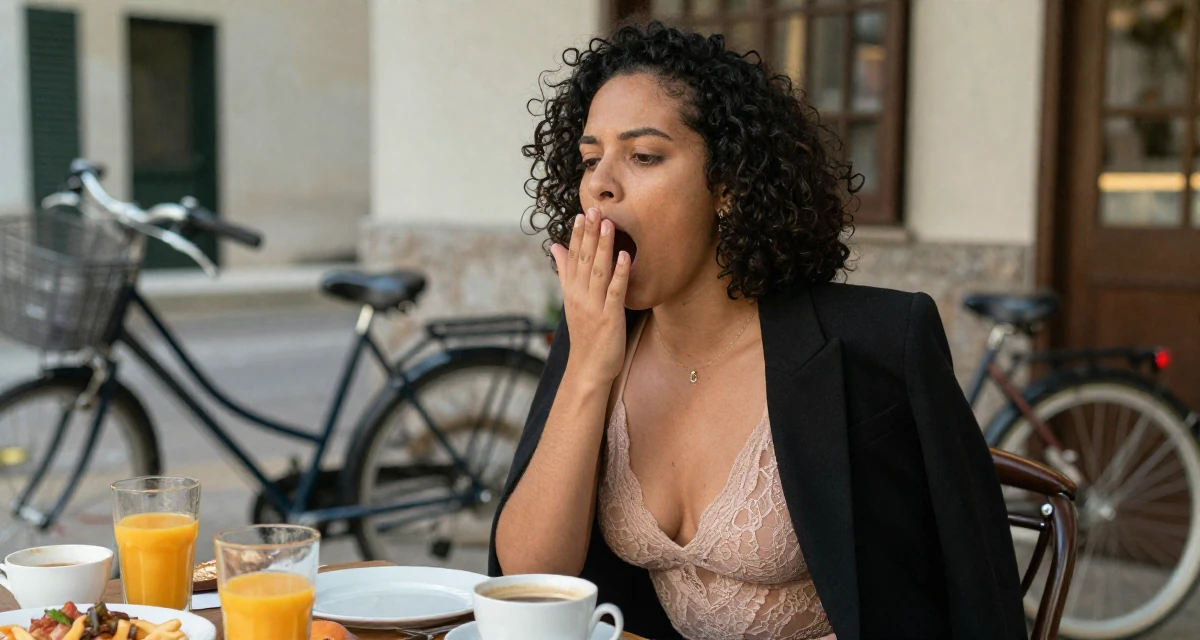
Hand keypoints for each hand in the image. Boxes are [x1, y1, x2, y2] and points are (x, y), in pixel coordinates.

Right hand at [549, 207, 630, 385]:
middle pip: (584, 260)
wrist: (588, 369)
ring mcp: (594, 307)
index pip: (573, 258)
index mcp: (571, 291)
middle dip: (589, 234)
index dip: (578, 236)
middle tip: (595, 209)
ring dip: (603, 247)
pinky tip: (624, 256)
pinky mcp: (609, 318)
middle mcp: (580, 296)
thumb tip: (556, 246)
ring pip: (598, 271)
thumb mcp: (572, 300)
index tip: (582, 214)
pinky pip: (615, 292)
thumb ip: (565, 272)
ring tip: (609, 224)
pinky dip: (619, 274)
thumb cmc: (585, 334)